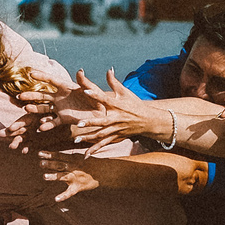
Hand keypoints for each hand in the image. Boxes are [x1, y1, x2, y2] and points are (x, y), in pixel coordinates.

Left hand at [36, 151, 100, 202]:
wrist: (107, 172)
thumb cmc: (94, 164)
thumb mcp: (83, 156)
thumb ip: (72, 155)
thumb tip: (62, 152)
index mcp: (74, 159)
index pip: (59, 156)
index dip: (49, 154)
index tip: (39, 153)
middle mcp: (74, 167)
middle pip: (60, 165)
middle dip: (50, 164)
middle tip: (40, 162)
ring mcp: (76, 177)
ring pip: (63, 176)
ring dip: (54, 176)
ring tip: (44, 176)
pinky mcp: (78, 187)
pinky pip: (70, 192)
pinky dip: (63, 196)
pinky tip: (56, 199)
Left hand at [47, 69, 170, 148]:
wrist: (148, 121)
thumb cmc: (135, 105)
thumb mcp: (125, 93)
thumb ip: (114, 82)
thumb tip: (108, 69)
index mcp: (117, 105)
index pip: (105, 99)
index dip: (95, 94)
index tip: (85, 90)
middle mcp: (116, 118)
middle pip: (102, 121)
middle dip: (91, 123)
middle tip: (79, 124)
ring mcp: (116, 129)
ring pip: (101, 135)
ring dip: (89, 138)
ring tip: (76, 140)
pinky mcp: (116, 137)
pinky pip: (105, 144)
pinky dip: (96, 149)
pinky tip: (86, 155)